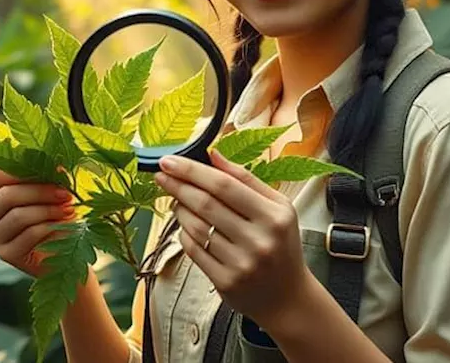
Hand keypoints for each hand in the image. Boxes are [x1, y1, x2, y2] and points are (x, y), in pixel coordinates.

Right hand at [0, 167, 76, 276]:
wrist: (59, 249)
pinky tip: (63, 224)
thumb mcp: (45, 190)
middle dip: (41, 191)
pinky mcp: (6, 254)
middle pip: (7, 195)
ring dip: (48, 210)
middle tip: (66, 192)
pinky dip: (49, 227)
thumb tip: (57, 163)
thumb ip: (44, 174)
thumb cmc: (50, 213)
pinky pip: (29, 235)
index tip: (56, 170)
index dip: (27, 168)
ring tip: (68, 208)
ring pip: (19, 216)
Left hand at [153, 149, 309, 331]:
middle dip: (178, 185)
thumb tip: (213, 154)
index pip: (224, 185)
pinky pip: (194, 250)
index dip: (193, 171)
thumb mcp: (277, 207)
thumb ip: (246, 179)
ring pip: (196, 227)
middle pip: (206, 204)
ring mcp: (242, 263)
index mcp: (274, 216)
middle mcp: (259, 240)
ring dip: (179, 209)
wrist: (288, 296)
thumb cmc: (280, 244)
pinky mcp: (226, 282)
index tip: (170, 160)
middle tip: (161, 174)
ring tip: (176, 199)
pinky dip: (184, 233)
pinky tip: (186, 225)